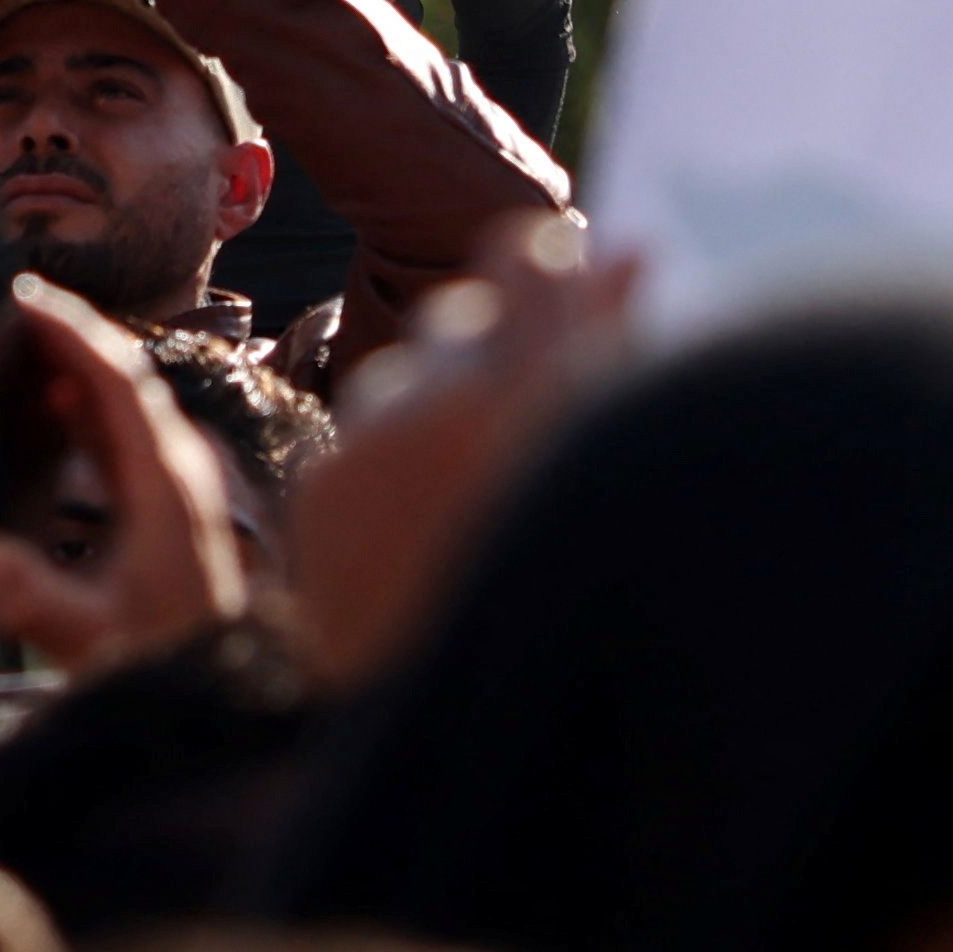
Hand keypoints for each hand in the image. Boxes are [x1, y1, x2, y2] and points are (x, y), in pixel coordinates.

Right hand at [0, 271, 247, 675]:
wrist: (215, 693)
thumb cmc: (158, 659)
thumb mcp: (90, 636)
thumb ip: (32, 597)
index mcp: (165, 485)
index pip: (119, 383)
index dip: (72, 335)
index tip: (25, 300)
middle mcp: (174, 472)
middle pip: (121, 379)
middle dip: (65, 339)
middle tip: (9, 310)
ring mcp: (169, 484)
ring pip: (119, 402)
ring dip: (68, 370)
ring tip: (15, 349)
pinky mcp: (158, 502)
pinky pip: (115, 433)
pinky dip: (76, 407)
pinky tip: (46, 404)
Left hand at [288, 217, 631, 685]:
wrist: (449, 705)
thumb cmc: (566, 582)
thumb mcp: (603, 457)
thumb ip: (609, 347)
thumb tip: (627, 247)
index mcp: (537, 402)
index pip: (532, 277)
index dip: (543, 263)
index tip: (553, 253)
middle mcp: (447, 410)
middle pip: (462, 327)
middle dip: (491, 348)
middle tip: (520, 404)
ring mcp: (373, 446)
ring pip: (408, 379)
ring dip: (439, 410)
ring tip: (480, 495)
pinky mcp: (325, 483)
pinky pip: (367, 438)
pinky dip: (398, 464)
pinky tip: (432, 527)